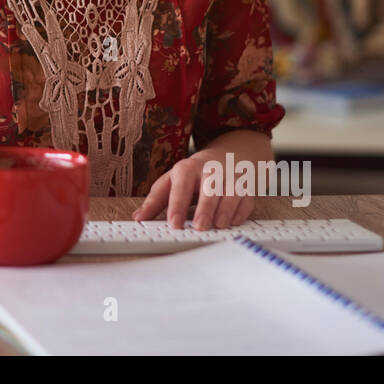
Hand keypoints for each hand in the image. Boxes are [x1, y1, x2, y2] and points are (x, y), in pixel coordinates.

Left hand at [131, 147, 257, 230]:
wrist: (225, 156)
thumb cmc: (191, 175)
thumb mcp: (170, 182)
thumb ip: (155, 201)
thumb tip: (138, 219)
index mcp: (186, 169)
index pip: (181, 187)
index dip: (177, 205)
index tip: (174, 223)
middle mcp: (210, 171)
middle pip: (209, 188)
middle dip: (205, 208)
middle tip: (199, 227)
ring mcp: (230, 177)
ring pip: (230, 193)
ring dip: (224, 211)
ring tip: (218, 226)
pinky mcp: (245, 187)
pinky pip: (246, 199)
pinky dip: (240, 212)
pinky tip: (232, 222)